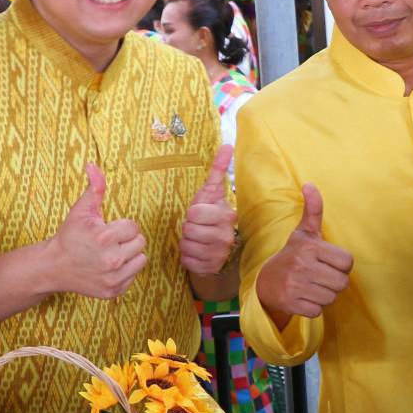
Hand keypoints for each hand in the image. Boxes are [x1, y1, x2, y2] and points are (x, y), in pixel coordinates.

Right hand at [46, 164, 147, 298]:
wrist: (53, 267)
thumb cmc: (70, 237)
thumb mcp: (80, 211)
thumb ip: (94, 188)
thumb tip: (93, 165)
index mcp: (104, 237)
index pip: (133, 226)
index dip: (119, 226)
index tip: (103, 231)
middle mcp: (111, 260)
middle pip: (140, 242)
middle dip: (125, 240)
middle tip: (106, 243)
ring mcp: (113, 278)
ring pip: (141, 259)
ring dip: (129, 255)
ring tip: (109, 254)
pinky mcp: (114, 291)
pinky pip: (135, 275)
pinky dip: (125, 271)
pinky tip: (108, 268)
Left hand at [180, 146, 237, 275]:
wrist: (225, 247)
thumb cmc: (213, 216)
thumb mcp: (213, 193)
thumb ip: (218, 170)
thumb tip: (226, 144)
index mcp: (227, 215)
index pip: (194, 213)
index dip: (192, 213)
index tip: (199, 215)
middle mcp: (226, 236)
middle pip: (188, 230)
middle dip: (188, 229)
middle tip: (196, 228)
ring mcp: (220, 254)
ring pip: (186, 246)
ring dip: (186, 243)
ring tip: (196, 240)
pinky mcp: (211, 268)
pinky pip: (187, 261)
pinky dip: (188, 257)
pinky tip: (197, 252)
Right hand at [255, 183, 353, 320]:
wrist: (264, 283)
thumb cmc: (292, 255)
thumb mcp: (303, 233)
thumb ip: (313, 210)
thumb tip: (309, 184)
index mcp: (310, 247)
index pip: (347, 262)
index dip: (341, 265)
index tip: (327, 263)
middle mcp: (302, 265)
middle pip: (342, 283)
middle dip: (334, 282)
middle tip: (320, 277)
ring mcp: (295, 286)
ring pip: (331, 298)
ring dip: (324, 295)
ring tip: (311, 286)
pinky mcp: (291, 304)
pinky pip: (318, 311)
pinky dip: (313, 307)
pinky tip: (303, 298)